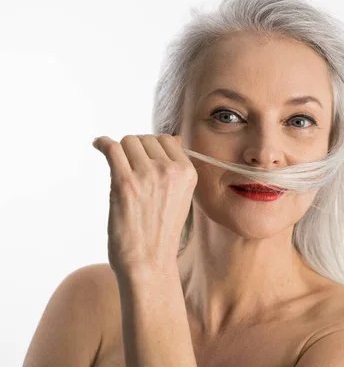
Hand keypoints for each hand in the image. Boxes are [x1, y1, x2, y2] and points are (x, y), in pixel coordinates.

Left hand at [92, 134, 196, 278]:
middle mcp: (170, 170)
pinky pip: (111, 148)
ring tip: (115, 163)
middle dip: (134, 149)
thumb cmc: (161, 233)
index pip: (165, 140)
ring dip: (119, 150)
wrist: (149, 262)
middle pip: (145, 139)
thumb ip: (175, 169)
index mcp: (187, 173)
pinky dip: (102, 143)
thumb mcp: (180, 197)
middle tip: (127, 166)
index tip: (139, 156)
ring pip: (128, 142)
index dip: (149, 146)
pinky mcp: (124, 183)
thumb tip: (171, 138)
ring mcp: (148, 175)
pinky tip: (98, 145)